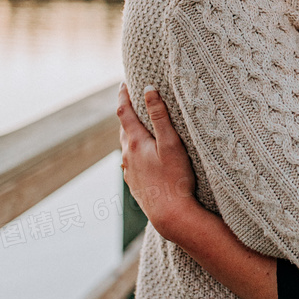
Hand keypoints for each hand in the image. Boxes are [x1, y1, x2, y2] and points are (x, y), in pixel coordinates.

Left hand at [117, 83, 197, 238]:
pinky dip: (135, 153)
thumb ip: (159, 115)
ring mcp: (130, 172)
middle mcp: (128, 156)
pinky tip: (143, 157)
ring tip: (139, 127)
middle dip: (127, 114)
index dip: (123, 96)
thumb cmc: (175, 177)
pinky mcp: (136, 185)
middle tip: (132, 101)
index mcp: (135, 142)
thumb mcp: (171, 142)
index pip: (124, 112)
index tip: (124, 83)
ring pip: (127, 147)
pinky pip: (132, 163)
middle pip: (124, 129)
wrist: (170, 215)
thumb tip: (148, 89)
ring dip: (131, 134)